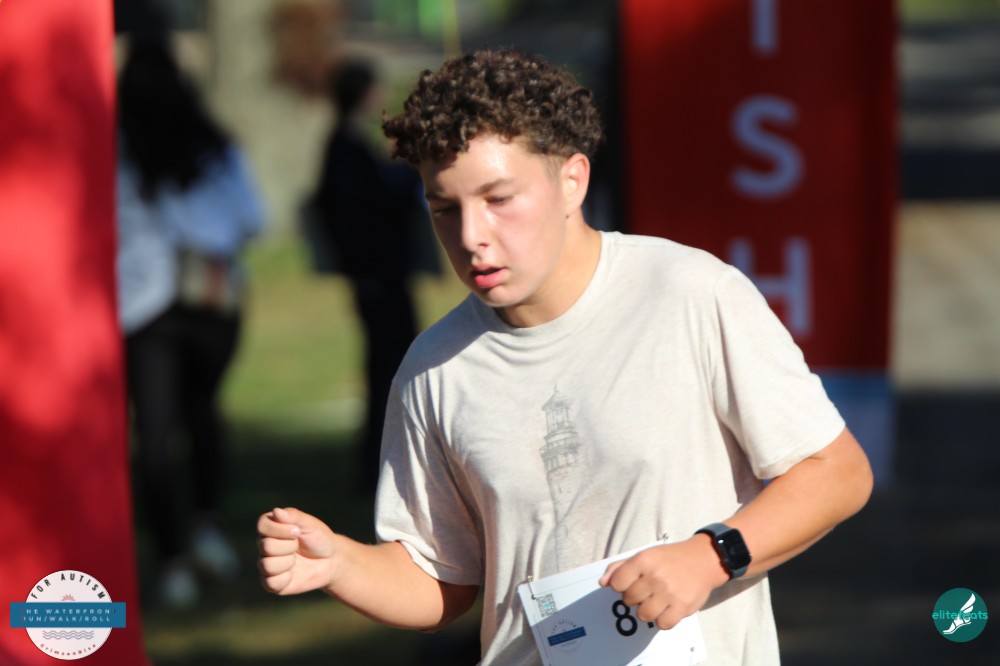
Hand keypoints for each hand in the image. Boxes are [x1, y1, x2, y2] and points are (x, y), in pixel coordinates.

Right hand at [257, 507, 336, 595]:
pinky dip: (286, 578)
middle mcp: (265, 545)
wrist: (330, 561)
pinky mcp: (271, 582)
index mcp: (271, 527)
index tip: (297, 532)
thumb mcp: (310, 524)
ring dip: (288, 562)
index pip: (262, 526)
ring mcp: (267, 563)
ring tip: (296, 560)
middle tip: (299, 546)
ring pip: (266, 565)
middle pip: (265, 546)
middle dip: (289, 546)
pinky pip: (270, 582)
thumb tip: (276, 511)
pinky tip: (293, 573)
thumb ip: (294, 517)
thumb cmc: (319, 539)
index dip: (279, 530)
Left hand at [598, 536, 727, 629]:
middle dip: (635, 597)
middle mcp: (655, 576)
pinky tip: (667, 608)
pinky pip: (663, 624)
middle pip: (629, 600)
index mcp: (643, 560)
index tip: (630, 583)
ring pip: (643, 614)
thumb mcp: (645, 555)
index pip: (616, 583)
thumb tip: (603, 583)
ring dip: (648, 610)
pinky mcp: (682, 606)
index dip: (621, 586)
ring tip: (656, 600)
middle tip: (647, 590)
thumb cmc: (671, 558)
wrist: (703, 559)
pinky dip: (663, 619)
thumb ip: (621, 568)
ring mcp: (669, 592)